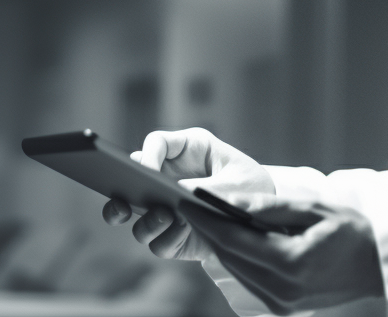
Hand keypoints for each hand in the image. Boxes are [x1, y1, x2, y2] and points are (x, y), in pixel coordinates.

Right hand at [101, 128, 274, 259]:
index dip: (148, 156)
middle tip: (124, 199)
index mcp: (187, 150)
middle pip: (131, 179)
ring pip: (138, 216)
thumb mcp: (241, 180)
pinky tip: (183, 232)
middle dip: (121, 189)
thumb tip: (182, 193)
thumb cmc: (252, 186)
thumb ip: (212, 186)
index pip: (156, 144)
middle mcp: (170, 178)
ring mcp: (168, 207)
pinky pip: (159, 242)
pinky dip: (167, 239)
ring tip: (165, 216)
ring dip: (146, 220)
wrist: (266, 219)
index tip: (148, 171)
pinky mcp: (174, 235)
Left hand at [179, 194, 383, 314]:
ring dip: (223, 245)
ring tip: (210, 217)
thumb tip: (228, 202)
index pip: (234, 241)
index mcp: (292, 263)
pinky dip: (240, 258)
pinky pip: (249, 279)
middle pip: (230, 257)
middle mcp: (282, 290)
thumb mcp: (312, 209)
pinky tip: (237, 239)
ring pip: (236, 269)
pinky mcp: (281, 308)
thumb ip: (269, 207)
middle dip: (210, 230)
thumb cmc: (350, 231)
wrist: (378, 266)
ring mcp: (281, 304)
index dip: (206, 220)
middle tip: (191, 205)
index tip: (184, 201)